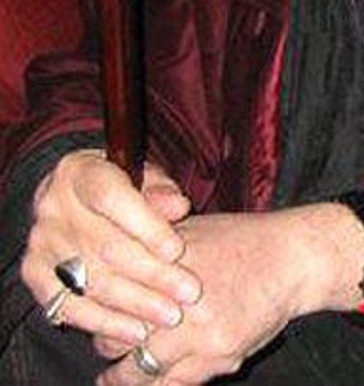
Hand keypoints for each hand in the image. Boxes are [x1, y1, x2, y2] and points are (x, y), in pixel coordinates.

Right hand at [21, 150, 201, 347]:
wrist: (70, 198)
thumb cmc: (117, 184)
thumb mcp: (140, 174)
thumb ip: (160, 189)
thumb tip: (179, 207)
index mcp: (78, 172)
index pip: (111, 198)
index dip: (145, 226)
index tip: (177, 250)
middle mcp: (52, 206)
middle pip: (104, 246)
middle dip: (152, 274)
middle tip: (188, 291)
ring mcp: (40, 243)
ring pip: (90, 281)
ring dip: (135, 303)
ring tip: (170, 315)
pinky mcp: (34, 274)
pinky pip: (69, 307)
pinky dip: (105, 323)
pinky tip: (136, 331)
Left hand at [97, 201, 363, 385]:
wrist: (291, 259)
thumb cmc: (242, 240)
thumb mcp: (192, 229)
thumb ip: (154, 247)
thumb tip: (114, 261)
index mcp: (166, 261)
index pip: (112, 297)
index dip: (98, 310)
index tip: (93, 314)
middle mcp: (177, 298)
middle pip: (117, 336)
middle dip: (107, 344)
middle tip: (104, 346)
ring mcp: (199, 332)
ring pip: (140, 370)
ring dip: (123, 376)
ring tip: (112, 378)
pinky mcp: (220, 356)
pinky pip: (176, 384)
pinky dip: (158, 385)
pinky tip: (149, 383)